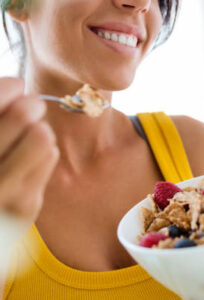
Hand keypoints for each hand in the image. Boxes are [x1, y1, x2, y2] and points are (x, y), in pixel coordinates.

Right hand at [0, 77, 58, 221]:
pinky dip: (46, 150)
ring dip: (40, 129)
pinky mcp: (26, 205)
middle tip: (34, 105)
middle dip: (31, 104)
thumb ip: (2, 116)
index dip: (6, 88)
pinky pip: (50, 156)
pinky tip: (36, 157)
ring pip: (41, 135)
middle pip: (21, 115)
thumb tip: (16, 84)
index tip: (17, 84)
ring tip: (34, 134)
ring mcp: (2, 191)